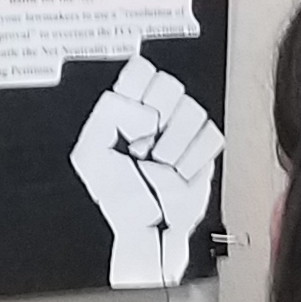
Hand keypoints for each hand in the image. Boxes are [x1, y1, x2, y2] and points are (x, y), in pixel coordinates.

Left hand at [69, 56, 224, 287]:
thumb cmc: (116, 199)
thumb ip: (110, 115)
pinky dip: (193, 158)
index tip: (130, 110)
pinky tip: (177, 171)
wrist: (147, 231)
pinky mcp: (204, 150)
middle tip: (143, 143)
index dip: (138, 86)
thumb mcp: (89, 153)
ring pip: (193, 109)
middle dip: (156, 117)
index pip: (140, 70)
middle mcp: (155, 115)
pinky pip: (211, 136)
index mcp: (125, 109)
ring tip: (159, 163)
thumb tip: (145, 113)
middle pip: (170, 84)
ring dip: (173, 143)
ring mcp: (181, 132)